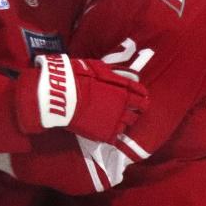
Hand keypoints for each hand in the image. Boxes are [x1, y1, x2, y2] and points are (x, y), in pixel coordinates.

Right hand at [15, 54, 148, 141]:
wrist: (63, 96)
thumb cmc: (78, 77)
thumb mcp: (98, 68)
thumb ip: (114, 74)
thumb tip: (125, 74)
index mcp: (124, 89)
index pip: (142, 95)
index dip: (142, 97)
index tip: (140, 98)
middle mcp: (124, 106)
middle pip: (138, 111)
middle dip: (133, 110)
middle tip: (127, 110)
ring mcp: (116, 121)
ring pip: (127, 125)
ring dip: (123, 122)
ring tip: (114, 120)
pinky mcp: (106, 134)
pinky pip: (116, 137)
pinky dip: (112, 134)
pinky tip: (106, 130)